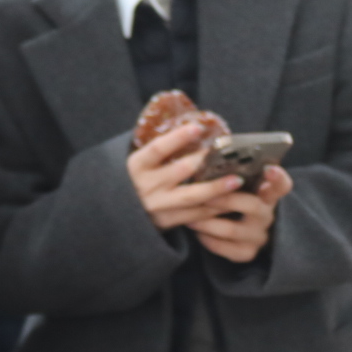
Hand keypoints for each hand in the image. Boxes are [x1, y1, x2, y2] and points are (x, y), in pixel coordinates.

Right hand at [127, 121, 245, 230]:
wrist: (114, 217)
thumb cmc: (132, 183)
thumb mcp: (137, 164)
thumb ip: (157, 151)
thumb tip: (191, 129)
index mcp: (136, 166)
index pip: (157, 149)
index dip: (177, 138)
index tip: (198, 128)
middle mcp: (145, 186)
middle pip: (180, 171)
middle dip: (206, 162)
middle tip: (229, 154)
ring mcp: (156, 207)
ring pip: (191, 196)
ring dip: (216, 188)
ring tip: (237, 181)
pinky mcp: (164, 223)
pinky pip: (193, 216)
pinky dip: (212, 208)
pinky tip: (229, 201)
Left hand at [188, 165, 293, 263]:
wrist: (242, 233)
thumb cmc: (235, 199)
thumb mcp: (240, 187)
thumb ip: (233, 176)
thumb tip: (208, 158)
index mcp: (268, 194)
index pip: (282, 185)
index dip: (277, 178)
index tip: (269, 169)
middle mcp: (267, 215)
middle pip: (252, 206)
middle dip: (225, 200)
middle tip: (205, 195)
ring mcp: (258, 236)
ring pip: (232, 230)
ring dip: (207, 222)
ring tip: (188, 215)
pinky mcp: (247, 253)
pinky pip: (224, 248)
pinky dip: (207, 239)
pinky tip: (196, 231)